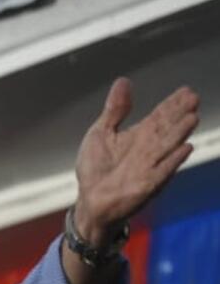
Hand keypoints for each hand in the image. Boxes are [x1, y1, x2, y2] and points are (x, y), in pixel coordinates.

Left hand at [74, 78, 198, 240]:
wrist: (90, 201)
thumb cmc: (96, 169)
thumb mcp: (101, 133)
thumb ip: (115, 110)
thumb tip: (123, 82)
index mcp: (139, 136)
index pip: (160, 116)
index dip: (172, 104)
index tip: (186, 90)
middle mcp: (148, 149)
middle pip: (167, 128)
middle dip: (179, 114)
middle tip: (193, 98)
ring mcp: (149, 167)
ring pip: (167, 147)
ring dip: (179, 133)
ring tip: (192, 118)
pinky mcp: (146, 185)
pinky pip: (162, 171)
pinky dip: (173, 161)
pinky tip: (185, 148)